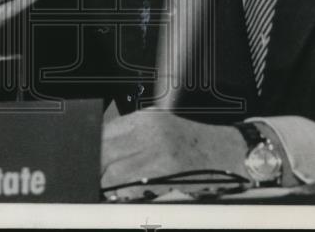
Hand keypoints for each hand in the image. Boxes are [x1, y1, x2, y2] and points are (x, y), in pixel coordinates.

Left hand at [101, 110, 247, 198]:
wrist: (228, 152)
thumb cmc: (194, 143)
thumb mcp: (161, 128)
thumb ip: (131, 136)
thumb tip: (101, 153)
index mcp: (145, 118)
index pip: (102, 133)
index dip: (90, 152)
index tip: (86, 164)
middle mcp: (149, 131)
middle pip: (104, 152)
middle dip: (95, 170)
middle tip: (92, 182)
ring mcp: (157, 151)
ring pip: (112, 172)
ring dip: (106, 185)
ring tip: (108, 191)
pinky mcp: (166, 172)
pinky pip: (131, 186)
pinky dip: (123, 194)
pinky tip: (126, 196)